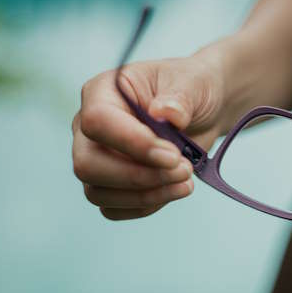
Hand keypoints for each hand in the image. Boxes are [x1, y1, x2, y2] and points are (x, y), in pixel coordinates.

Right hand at [72, 53, 224, 219]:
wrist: (203, 111)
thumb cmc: (193, 88)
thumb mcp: (193, 83)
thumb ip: (179, 97)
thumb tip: (164, 113)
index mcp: (102, 92)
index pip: (98, 122)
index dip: (133, 144)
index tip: (173, 156)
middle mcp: (90, 127)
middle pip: (88, 164)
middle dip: (139, 177)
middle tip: (184, 170)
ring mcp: (96, 158)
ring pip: (98, 192)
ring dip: (146, 195)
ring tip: (186, 182)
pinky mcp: (109, 184)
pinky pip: (112, 208)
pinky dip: (145, 206)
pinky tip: (173, 191)